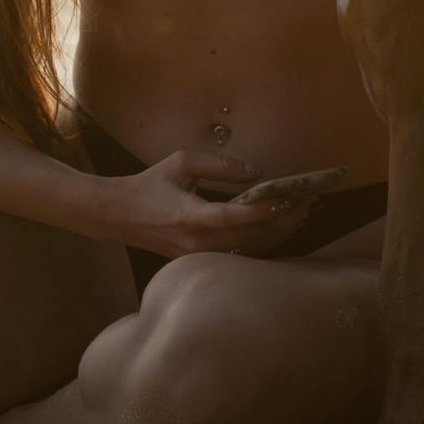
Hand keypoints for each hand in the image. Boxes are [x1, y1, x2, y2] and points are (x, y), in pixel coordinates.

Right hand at [100, 149, 313, 257]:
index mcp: (190, 216)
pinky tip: (275, 231)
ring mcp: (197, 256)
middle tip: (305, 205)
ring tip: (298, 217)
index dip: (261, 211)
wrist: (118, 215)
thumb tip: (253, 173)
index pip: (233, 217)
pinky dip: (257, 242)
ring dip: (273, 234)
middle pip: (247, 238)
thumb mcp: (180, 163)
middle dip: (279, 222)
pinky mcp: (197, 261)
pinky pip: (235, 254)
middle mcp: (196, 242)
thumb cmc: (150, 185)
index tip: (284, 200)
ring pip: (244, 250)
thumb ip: (218, 166)